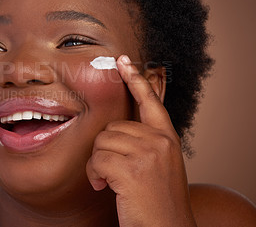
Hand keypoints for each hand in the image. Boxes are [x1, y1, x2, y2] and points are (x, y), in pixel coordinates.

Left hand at [86, 55, 196, 226]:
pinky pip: (97, 159)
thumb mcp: (159, 165)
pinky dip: (94, 174)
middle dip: (104, 149)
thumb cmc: (157, 201)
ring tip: (108, 181)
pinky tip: (103, 187)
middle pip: (112, 127)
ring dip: (98, 163)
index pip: (149, 101)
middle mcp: (160, 141)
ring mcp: (148, 153)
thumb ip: (145, 142)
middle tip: (111, 171)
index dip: (134, 80)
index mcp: (166, 138)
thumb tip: (117, 129)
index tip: (122, 60)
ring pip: (102, 141)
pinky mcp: (133, 169)